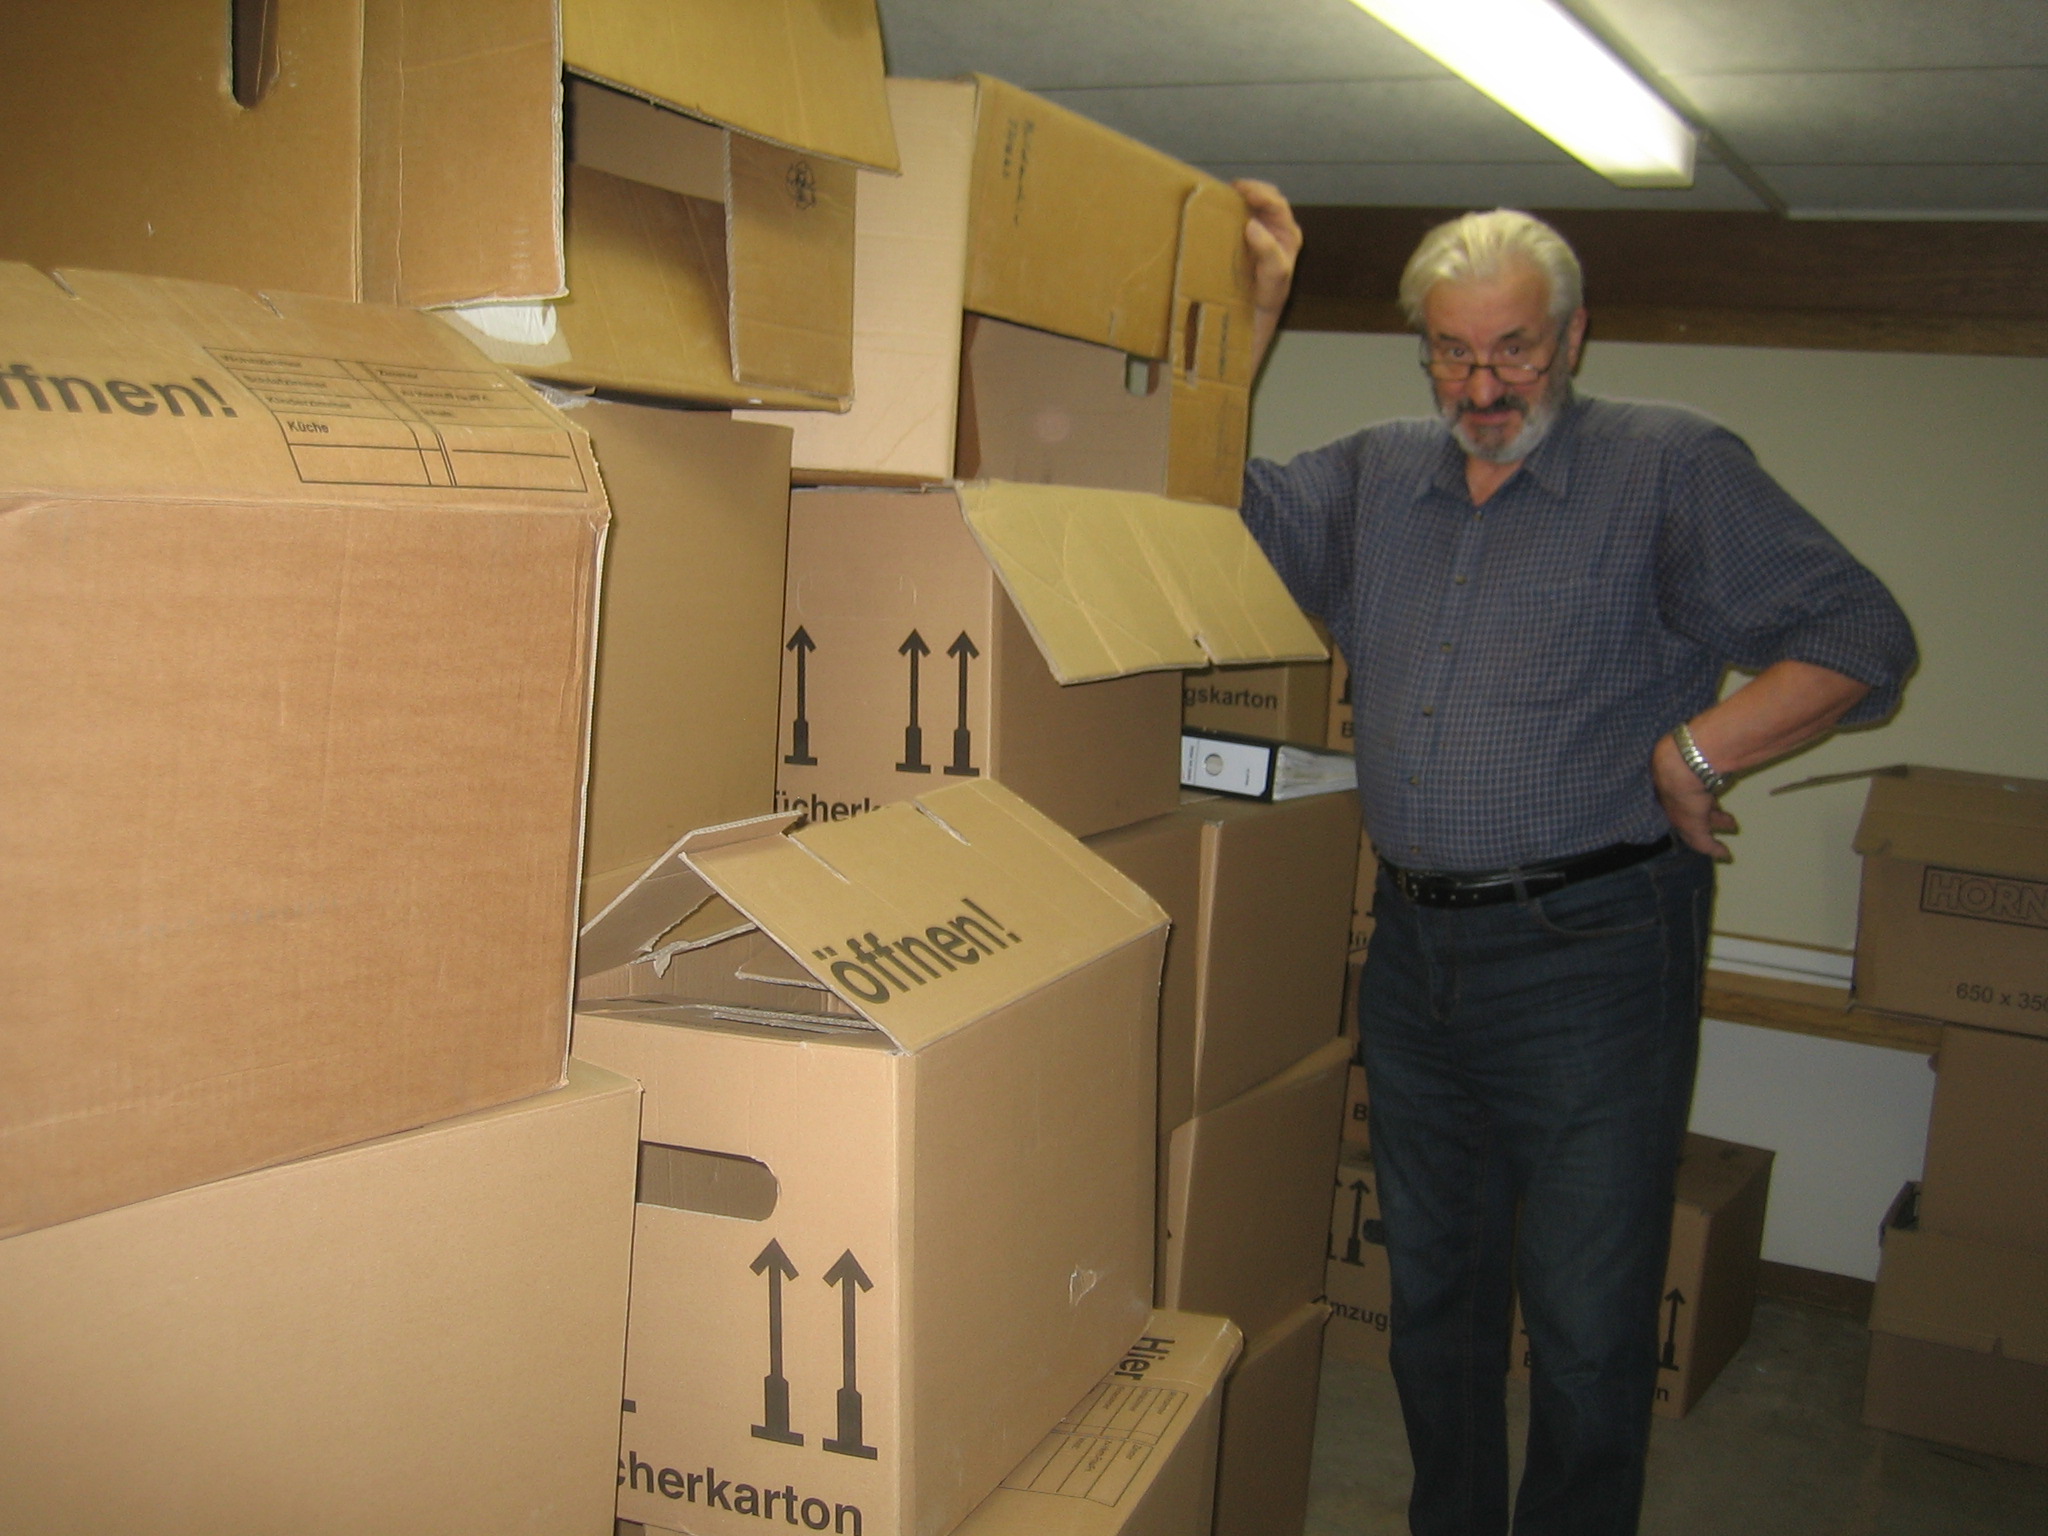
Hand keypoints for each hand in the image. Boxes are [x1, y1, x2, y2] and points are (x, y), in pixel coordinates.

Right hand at [1235, 179, 1301, 315]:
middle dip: (1251, 189)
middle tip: (1231, 188)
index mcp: (1288, 233)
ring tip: (1224, 193)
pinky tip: (1220, 209)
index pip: (1277, 204)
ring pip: (1254, 204)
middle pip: (1267, 198)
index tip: (1243, 190)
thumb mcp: (1274, 274)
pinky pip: (1241, 216)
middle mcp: (1277, 229)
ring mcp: (1261, 232)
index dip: (1262, 193)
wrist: (1256, 312)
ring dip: (1241, 196)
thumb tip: (1253, 224)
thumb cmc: (1269, 294)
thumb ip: (1268, 250)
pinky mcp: (1246, 238)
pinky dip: (1232, 208)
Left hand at [1652, 733, 1737, 859]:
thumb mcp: (1687, 745)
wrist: (1682, 763)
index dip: (1692, 793)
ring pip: (1700, 825)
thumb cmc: (1685, 748)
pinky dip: (1715, 850)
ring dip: (1717, 825)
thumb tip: (1708, 730)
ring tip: (1732, 825)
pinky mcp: (1693, 827)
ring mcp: (1682, 814)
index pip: (1680, 790)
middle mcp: (1673, 799)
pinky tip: (1725, 855)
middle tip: (1721, 811)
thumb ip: (1697, 743)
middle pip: (1689, 808)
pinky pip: (1705, 843)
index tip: (1703, 793)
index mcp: (1669, 779)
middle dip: (1706, 809)